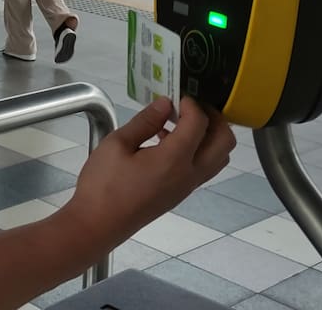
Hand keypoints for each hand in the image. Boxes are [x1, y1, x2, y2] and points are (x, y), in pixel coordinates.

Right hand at [59, 97, 235, 246]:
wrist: (97, 225)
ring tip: (179, 122)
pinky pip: (204, 167)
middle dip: (213, 117)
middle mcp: (189, 174)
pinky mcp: (180, 194)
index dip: (191, 103)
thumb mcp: (117, 144)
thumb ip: (145, 121)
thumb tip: (165, 103)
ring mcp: (187, 187)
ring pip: (219, 156)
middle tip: (190, 106)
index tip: (175, 95)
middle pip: (225, 141)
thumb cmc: (103, 185)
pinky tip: (166, 141)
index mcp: (174, 159)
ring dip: (208, 135)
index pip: (199, 122)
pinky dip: (197, 149)